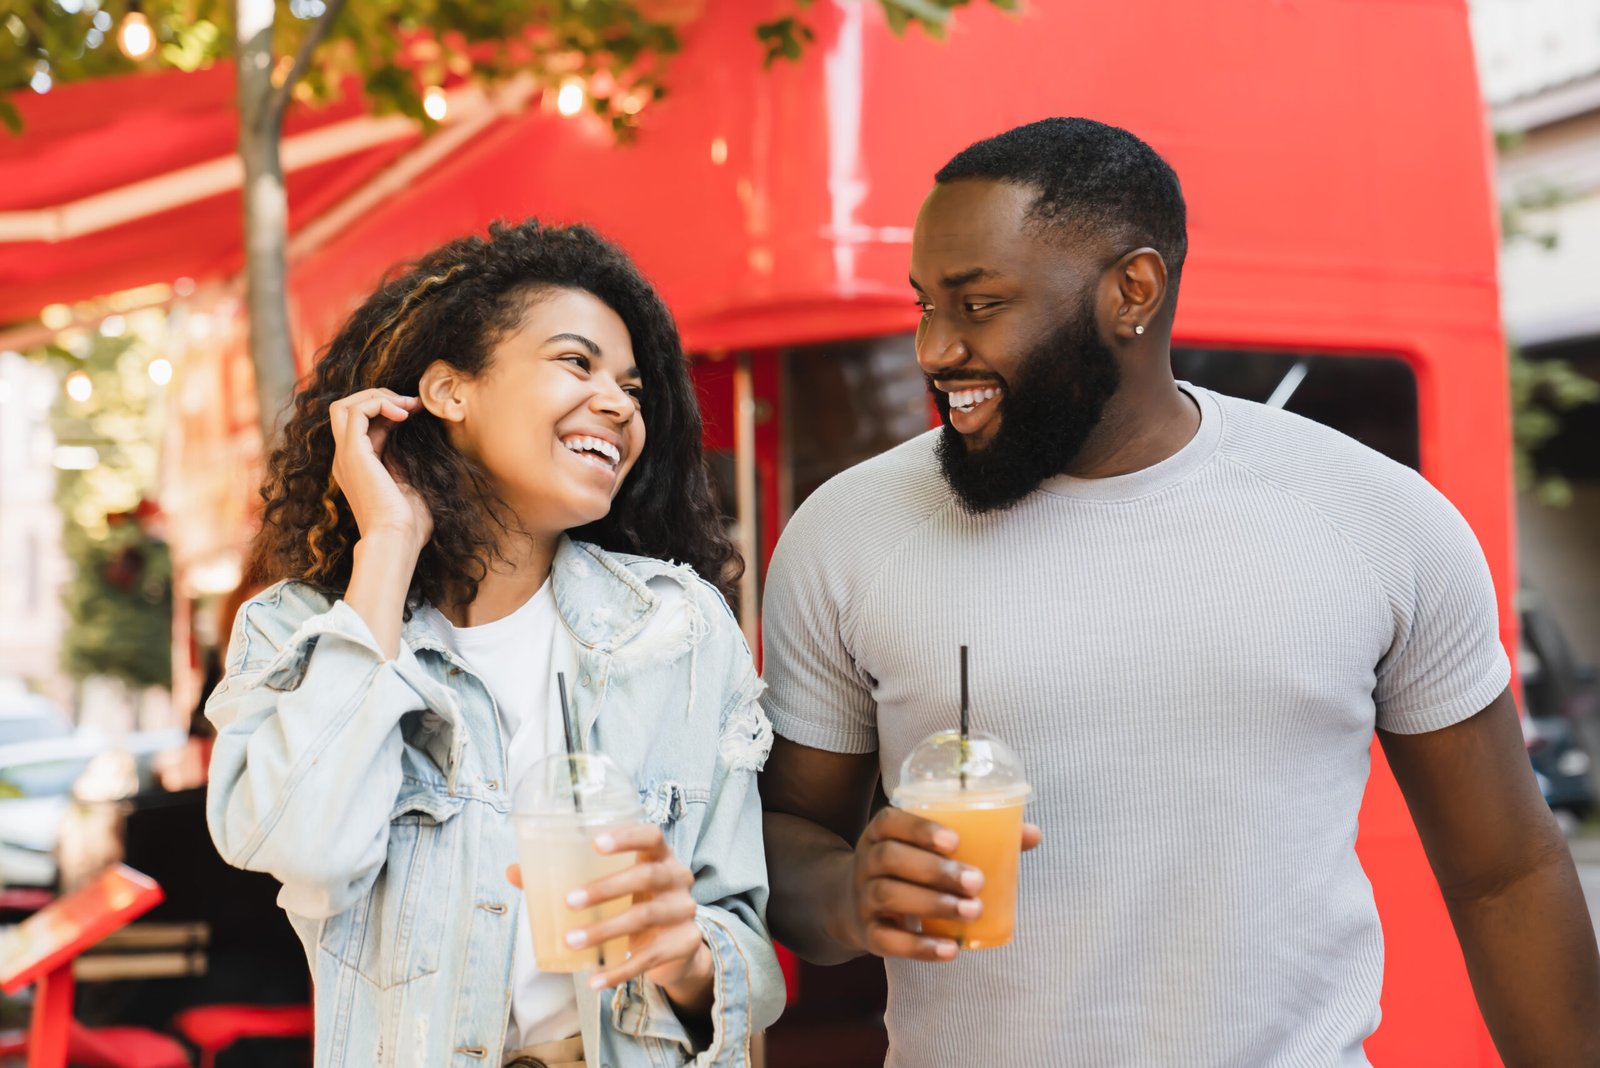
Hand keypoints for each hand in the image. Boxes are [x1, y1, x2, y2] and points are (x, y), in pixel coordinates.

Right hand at [328, 388, 431, 554]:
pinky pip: (356, 411)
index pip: (363, 424)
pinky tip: (403, 414)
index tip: (418, 410)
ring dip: (378, 396)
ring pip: (344, 405)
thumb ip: (404, 460)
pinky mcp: (352, 454)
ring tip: (408, 406)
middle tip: (412, 404)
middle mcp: (346, 459)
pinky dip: (379, 403)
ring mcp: (346, 456)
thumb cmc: (409, 524)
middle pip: (345, 409)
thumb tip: (415, 437)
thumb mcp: (409, 483)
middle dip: (379, 397)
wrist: (396, 540)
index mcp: (358, 467)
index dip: (388, 409)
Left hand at [507, 825, 711, 1001]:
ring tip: (571, 942)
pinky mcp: (682, 945)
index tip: (594, 843)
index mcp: (660, 855)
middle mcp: (677, 878)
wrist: (676, 945)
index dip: (626, 836)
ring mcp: (683, 912)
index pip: (651, 835)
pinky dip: (619, 972)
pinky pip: (648, 959)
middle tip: (570, 901)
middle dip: (606, 888)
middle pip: (647, 876)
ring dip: (605, 931)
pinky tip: (594, 980)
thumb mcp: (612, 885)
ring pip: (645, 918)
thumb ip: (567, 876)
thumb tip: (514, 872)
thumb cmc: (634, 901)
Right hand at [842, 809, 1042, 961]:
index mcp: (882, 831)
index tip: (955, 840)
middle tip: (977, 881)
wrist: (852, 902)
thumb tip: (1033, 834)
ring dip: (933, 904)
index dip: (920, 829)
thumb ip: (979, 838)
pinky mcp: (868, 933)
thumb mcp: (927, 847)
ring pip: (889, 896)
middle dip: (935, 870)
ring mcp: (863, 898)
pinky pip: (887, 941)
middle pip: (890, 859)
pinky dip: (919, 948)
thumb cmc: (908, 865)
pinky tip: (950, 950)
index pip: (892, 821)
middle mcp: (866, 861)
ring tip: (972, 911)